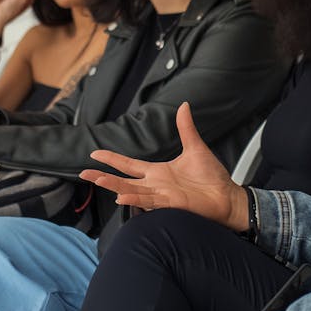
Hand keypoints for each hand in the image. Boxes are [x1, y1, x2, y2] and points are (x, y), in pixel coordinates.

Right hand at [80, 103, 249, 230]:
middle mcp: (155, 185)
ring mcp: (161, 196)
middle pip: (123, 180)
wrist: (227, 196)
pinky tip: (122, 197)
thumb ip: (185, 128)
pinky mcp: (171, 204)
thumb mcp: (195, 148)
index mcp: (158, 172)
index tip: (95, 154)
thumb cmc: (212, 177)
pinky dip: (135, 200)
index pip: (129, 164)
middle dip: (103, 177)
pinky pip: (149, 202)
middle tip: (83, 173)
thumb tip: (183, 105)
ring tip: (97, 180)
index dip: (112, 159)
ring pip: (132, 191)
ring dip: (114, 186)